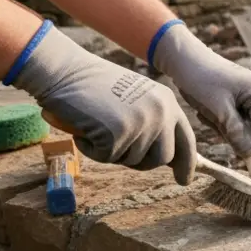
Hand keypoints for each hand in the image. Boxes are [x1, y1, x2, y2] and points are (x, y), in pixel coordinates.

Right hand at [11, 25, 196, 184]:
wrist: (64, 70)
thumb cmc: (93, 85)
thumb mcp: (136, 99)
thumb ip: (154, 122)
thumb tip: (168, 157)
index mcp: (167, 102)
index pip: (186, 140)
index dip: (187, 164)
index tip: (183, 180)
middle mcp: (161, 112)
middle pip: (162, 159)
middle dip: (141, 162)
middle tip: (117, 147)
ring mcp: (141, 123)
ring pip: (132, 161)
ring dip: (112, 152)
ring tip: (98, 125)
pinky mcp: (118, 134)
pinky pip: (106, 158)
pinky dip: (91, 149)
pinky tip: (84, 128)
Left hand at [150, 22, 250, 165]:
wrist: (182, 58)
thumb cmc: (199, 79)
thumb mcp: (217, 109)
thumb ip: (237, 133)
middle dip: (240, 136)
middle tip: (223, 134)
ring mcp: (249, 94)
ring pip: (244, 125)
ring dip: (226, 127)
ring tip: (207, 113)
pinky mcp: (238, 97)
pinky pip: (235, 119)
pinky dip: (221, 122)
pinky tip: (206, 110)